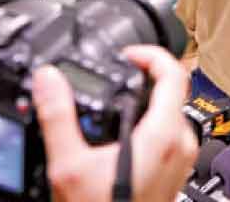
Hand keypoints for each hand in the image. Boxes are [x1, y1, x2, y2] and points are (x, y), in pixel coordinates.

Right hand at [36, 45, 197, 201]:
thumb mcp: (70, 165)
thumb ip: (58, 116)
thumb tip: (48, 79)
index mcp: (163, 134)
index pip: (172, 72)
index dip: (150, 53)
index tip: (127, 53)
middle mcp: (180, 145)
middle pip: (171, 92)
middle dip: (142, 78)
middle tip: (115, 75)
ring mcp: (181, 161)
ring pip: (170, 115)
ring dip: (144, 103)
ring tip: (114, 104)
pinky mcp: (175, 175)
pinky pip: (168, 137)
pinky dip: (147, 126)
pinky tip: (121, 136)